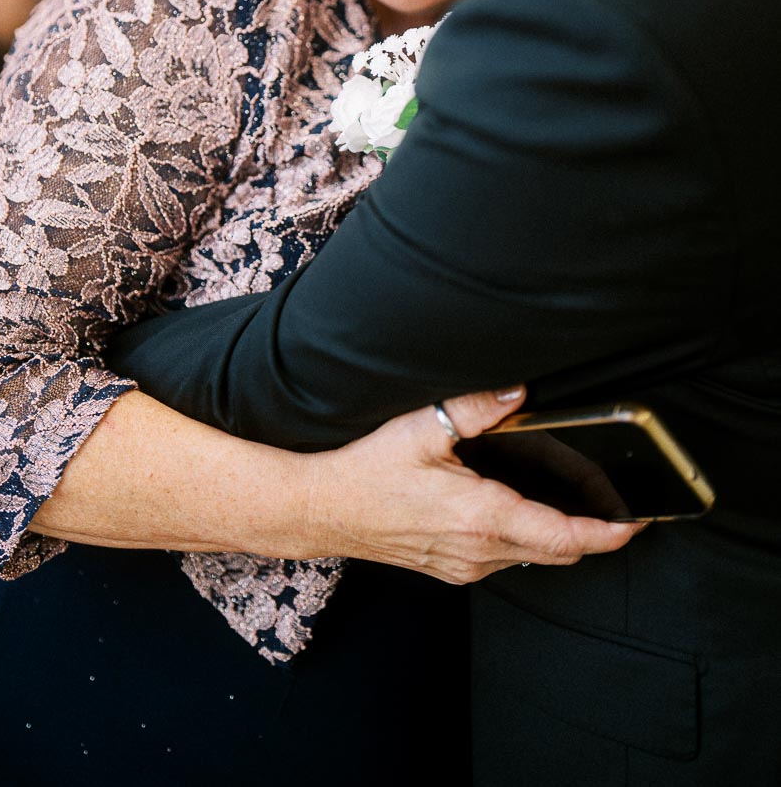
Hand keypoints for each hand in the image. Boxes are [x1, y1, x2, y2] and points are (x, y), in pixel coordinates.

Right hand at [304, 389, 639, 582]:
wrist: (324, 509)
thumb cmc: (366, 471)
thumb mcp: (420, 429)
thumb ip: (473, 407)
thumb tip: (517, 390)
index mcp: (481, 517)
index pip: (564, 538)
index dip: (607, 534)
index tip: (636, 523)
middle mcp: (480, 552)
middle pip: (558, 553)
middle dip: (591, 532)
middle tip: (615, 506)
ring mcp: (466, 566)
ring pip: (532, 558)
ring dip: (557, 536)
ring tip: (573, 504)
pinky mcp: (453, 570)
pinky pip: (505, 560)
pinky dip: (526, 539)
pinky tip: (519, 510)